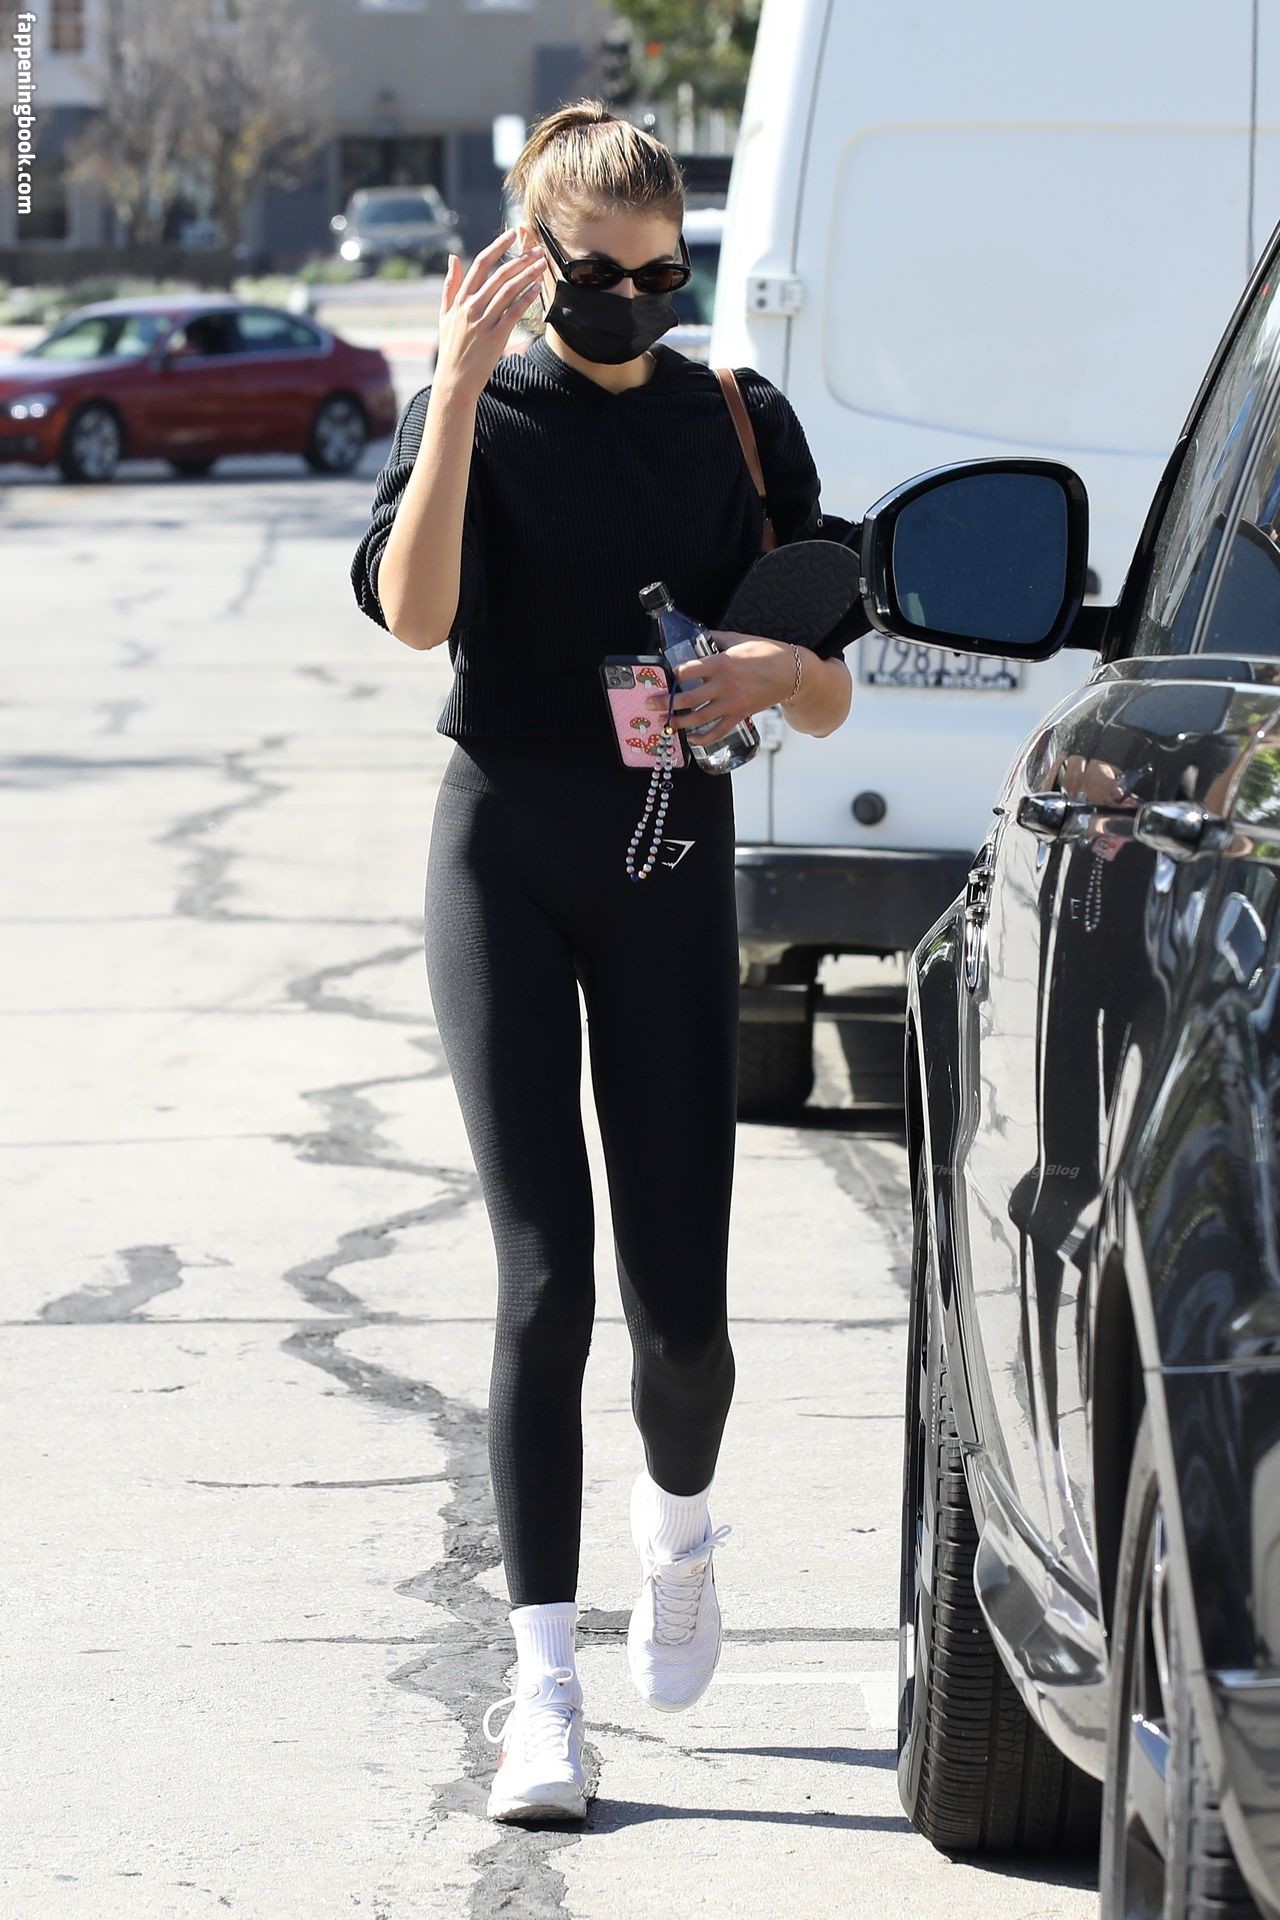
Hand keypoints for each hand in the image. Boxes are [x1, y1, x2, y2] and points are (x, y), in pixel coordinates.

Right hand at [433, 228, 546, 403]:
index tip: (513, 234)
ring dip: (527, 275)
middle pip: (499, 275)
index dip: (497, 246)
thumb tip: (452, 258)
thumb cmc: (451, 348)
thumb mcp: (444, 315)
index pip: (479, 264)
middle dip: (520, 259)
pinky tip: (537, 289)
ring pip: (508, 291)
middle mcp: (471, 307)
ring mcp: (482, 322)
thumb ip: (450, 286)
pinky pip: (513, 313)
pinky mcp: (494, 337)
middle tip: (537, 249)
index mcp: (460, 299)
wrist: (454, 381)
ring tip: (542, 265)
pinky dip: (526, 299)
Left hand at [644, 631, 796, 747]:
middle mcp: (724, 685)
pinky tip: (692, 739)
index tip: (664, 676)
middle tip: (650, 704)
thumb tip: (700, 637)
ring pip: (699, 717)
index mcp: (721, 663)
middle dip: (666, 703)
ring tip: (666, 723)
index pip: (688, 670)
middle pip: (688, 697)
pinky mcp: (740, 715)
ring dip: (679, 722)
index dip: (673, 674)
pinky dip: (704, 738)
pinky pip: (718, 731)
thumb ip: (717, 639)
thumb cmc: (766, 653)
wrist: (792, 673)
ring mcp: (732, 703)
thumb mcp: (739, 639)